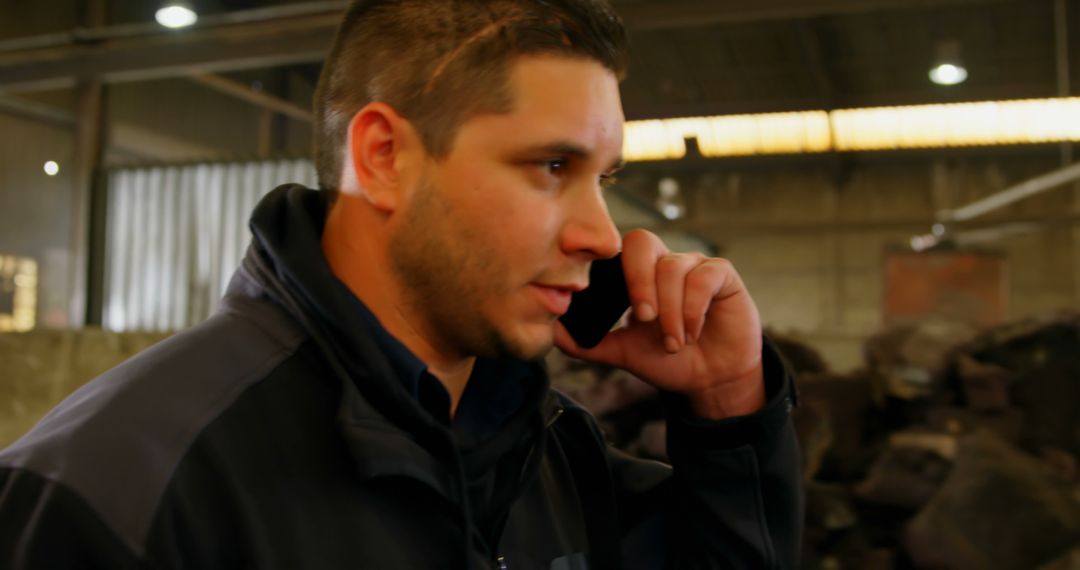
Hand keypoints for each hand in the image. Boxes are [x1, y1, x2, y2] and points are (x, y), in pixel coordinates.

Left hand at [554, 229, 765, 418]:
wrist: (710, 380)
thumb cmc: (667, 360)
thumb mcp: (622, 353)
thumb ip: (587, 344)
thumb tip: (550, 332)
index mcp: (636, 276)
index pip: (616, 251)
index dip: (609, 270)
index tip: (613, 309)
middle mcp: (662, 263)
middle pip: (642, 241)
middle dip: (638, 280)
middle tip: (643, 318)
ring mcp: (693, 266)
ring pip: (673, 267)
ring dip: (670, 310)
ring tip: (672, 342)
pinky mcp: (721, 275)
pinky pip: (703, 276)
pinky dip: (693, 308)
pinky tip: (691, 333)